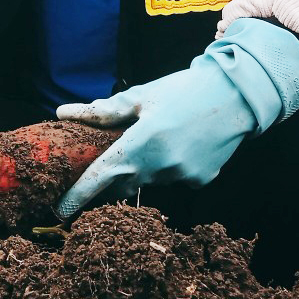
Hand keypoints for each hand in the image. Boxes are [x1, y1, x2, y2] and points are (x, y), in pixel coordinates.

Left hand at [55, 18, 298, 218]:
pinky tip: (179, 143)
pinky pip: (172, 178)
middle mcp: (162, 166)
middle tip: (105, 159)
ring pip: (148, 180)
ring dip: (142, 166)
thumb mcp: (142, 96)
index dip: (78, 195)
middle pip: (122, 183)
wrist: (238, 94)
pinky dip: (166, 165)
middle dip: (110, 177)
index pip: (101, 177)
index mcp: (143, 143)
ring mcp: (183, 177)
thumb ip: (102, 111)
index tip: (59, 209)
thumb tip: (64, 113)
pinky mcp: (200, 180)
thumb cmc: (186, 89)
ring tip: (155, 136)